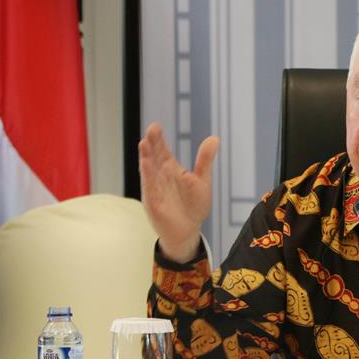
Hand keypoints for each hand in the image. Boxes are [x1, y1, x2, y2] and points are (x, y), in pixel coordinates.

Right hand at [138, 123, 219, 262]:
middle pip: (154, 157)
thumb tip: (214, 138)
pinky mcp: (154, 204)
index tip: (155, 127)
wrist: (188, 230)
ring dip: (146, 159)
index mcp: (170, 169)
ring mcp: (155, 190)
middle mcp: (160, 176)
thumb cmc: (193, 205)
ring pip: (149, 171)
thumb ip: (205, 160)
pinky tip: (146, 166)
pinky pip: (150, 190)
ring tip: (144, 144)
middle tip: (151, 130)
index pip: (162, 151)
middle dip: (152, 145)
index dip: (158, 140)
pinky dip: (148, 178)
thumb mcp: (202, 180)